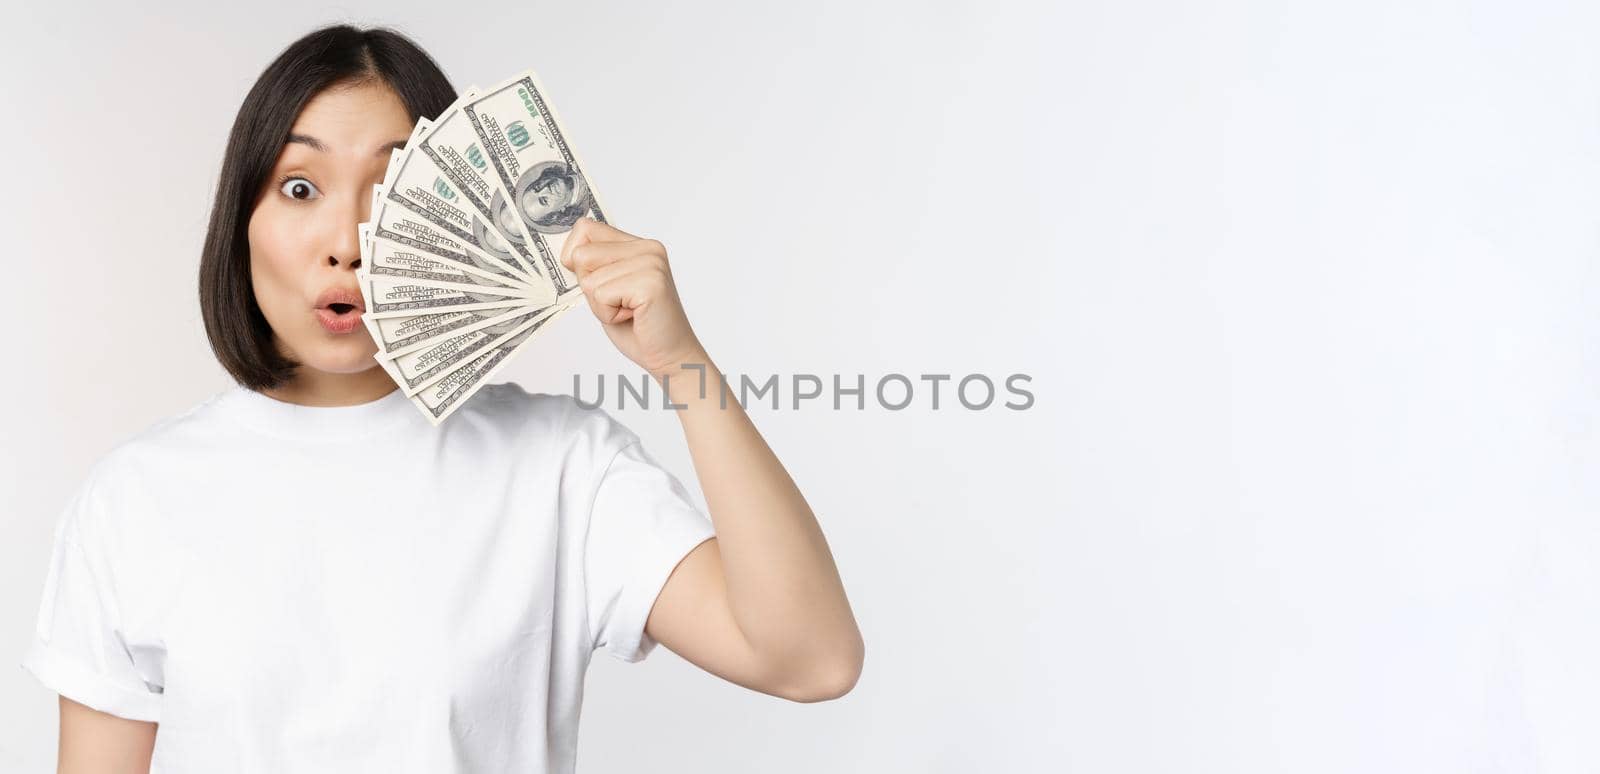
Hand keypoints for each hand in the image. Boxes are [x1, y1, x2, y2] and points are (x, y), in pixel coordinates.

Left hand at [559, 217, 706, 378]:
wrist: (670, 356)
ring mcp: (651, 263)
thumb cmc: (638, 326)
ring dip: (600, 305)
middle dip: (590, 287)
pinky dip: (608, 314)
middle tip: (619, 303)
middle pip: (582, 254)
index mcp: (638, 244)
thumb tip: (564, 253)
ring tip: (627, 311)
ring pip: (589, 279)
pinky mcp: (650, 282)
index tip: (598, 282)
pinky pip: (601, 294)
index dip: (576, 258)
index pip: (584, 228)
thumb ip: (591, 265)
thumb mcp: (607, 287)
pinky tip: (633, 317)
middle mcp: (647, 247)